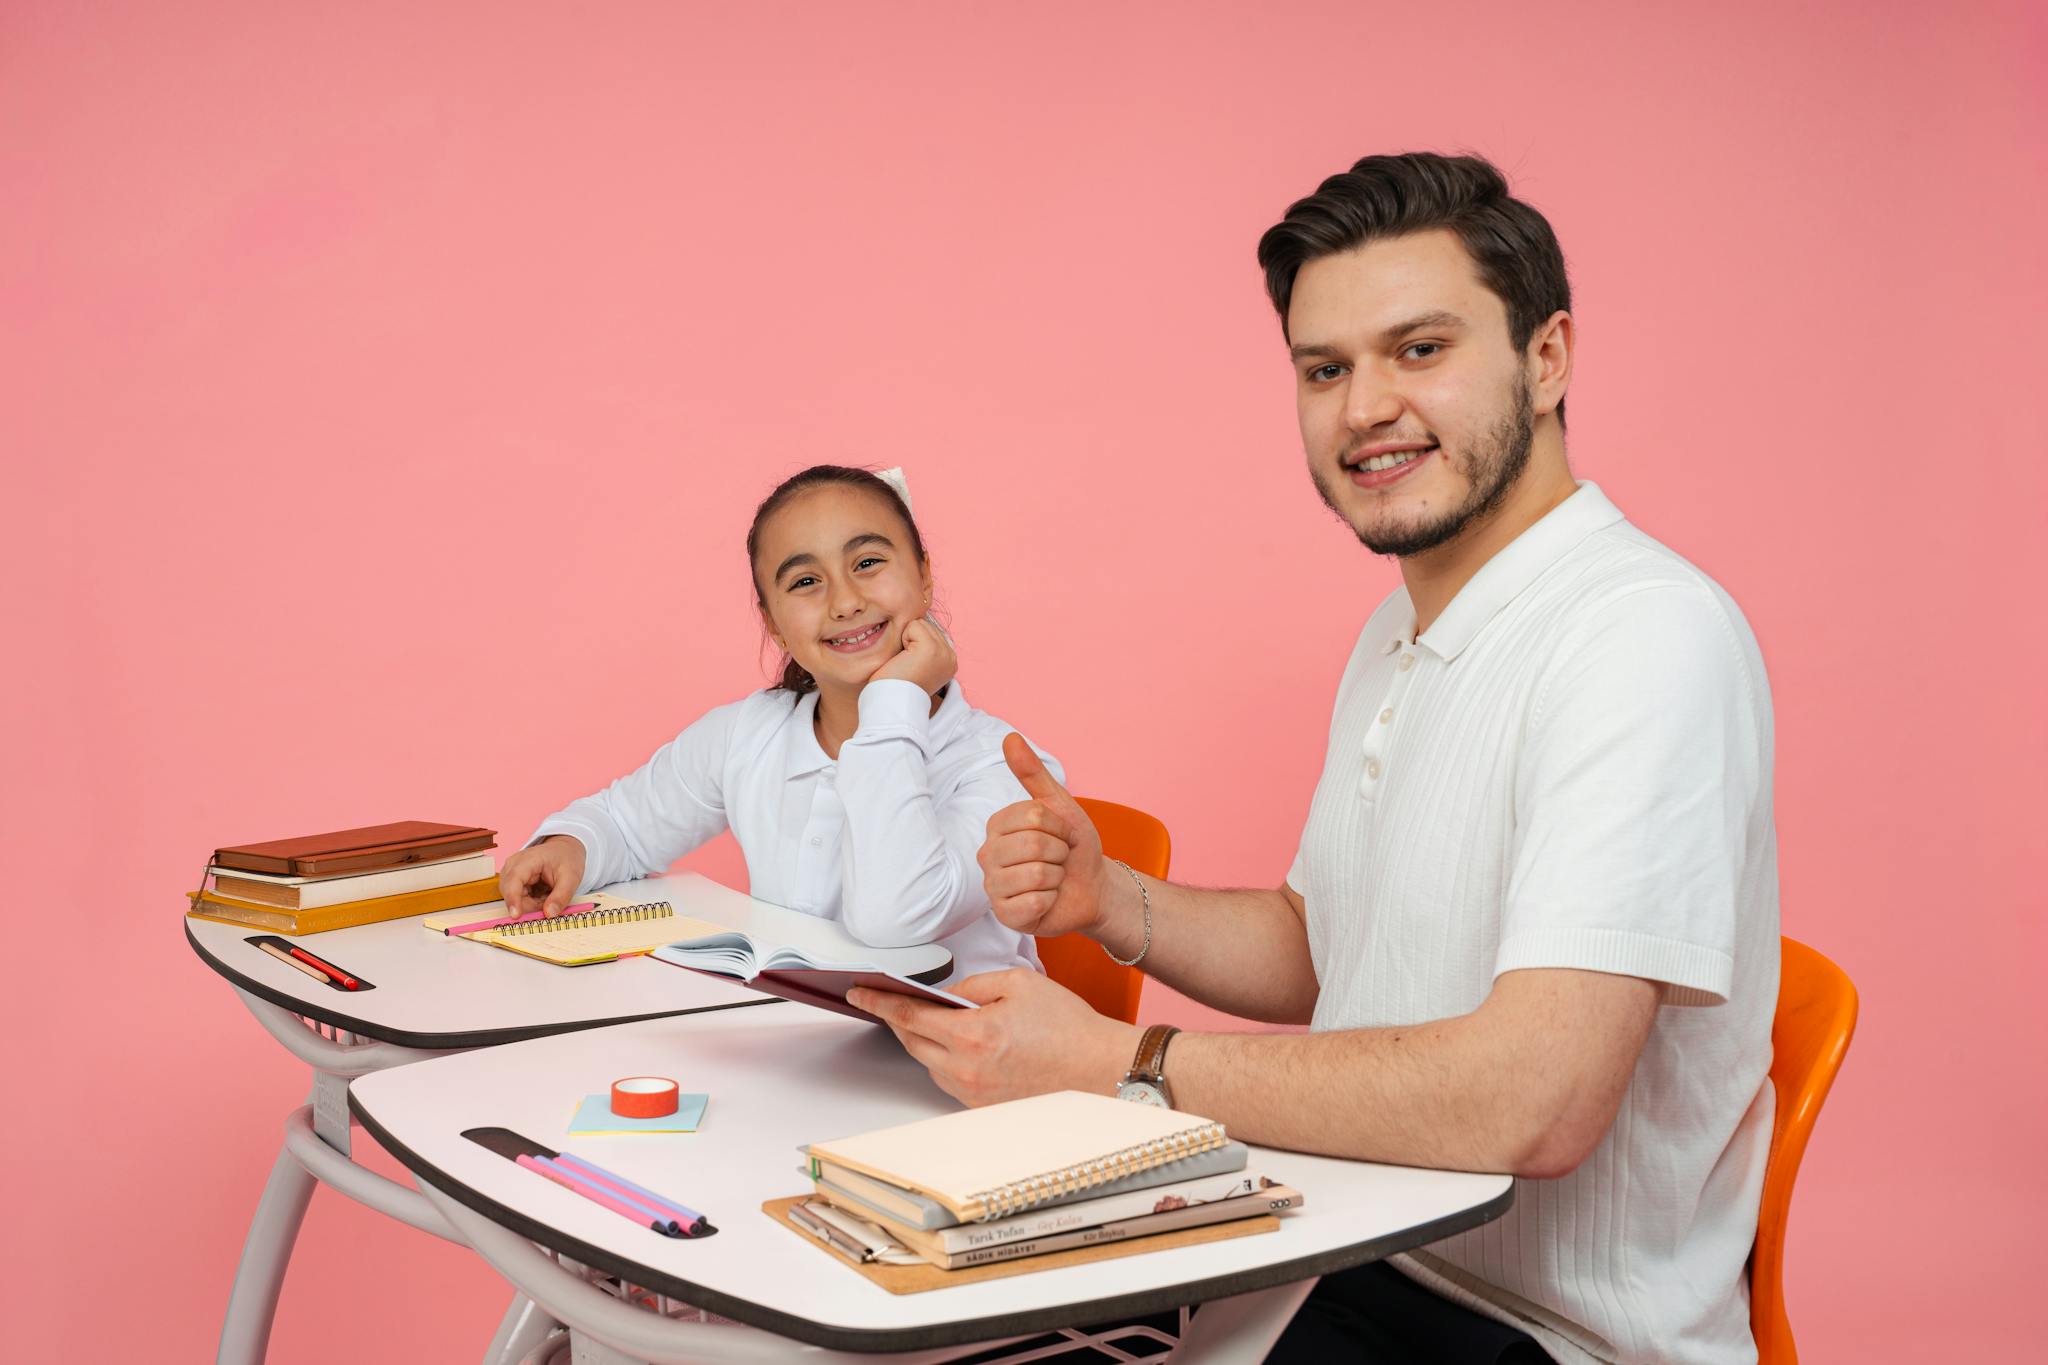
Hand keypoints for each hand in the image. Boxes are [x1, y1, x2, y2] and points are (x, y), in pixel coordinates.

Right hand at [496, 835, 585, 916]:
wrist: (565, 850)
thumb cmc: (567, 859)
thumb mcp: (571, 878)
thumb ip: (561, 897)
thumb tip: (550, 914)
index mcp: (528, 859)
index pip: (514, 879)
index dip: (513, 899)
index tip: (516, 915)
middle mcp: (513, 865)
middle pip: (512, 893)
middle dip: (531, 904)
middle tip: (551, 900)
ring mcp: (511, 874)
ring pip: (514, 899)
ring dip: (532, 904)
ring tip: (548, 894)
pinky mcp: (513, 882)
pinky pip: (518, 900)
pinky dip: (531, 902)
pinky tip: (543, 895)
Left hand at [848, 970, 1138, 1106]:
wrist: (1101, 1069)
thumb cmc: (1068, 1026)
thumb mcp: (1018, 983)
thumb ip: (972, 986)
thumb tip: (942, 995)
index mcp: (972, 1036)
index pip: (908, 1016)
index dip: (878, 1001)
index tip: (859, 992)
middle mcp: (967, 1071)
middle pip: (911, 1042)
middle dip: (898, 1019)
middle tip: (890, 1000)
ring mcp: (974, 1094)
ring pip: (928, 1063)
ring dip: (924, 1041)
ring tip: (933, 1020)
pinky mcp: (983, 1107)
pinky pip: (949, 1080)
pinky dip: (946, 1060)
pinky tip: (961, 1045)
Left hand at [872, 617, 956, 695]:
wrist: (891, 702)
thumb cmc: (895, 685)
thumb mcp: (916, 664)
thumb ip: (922, 645)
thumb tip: (917, 621)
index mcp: (949, 661)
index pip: (930, 632)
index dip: (913, 643)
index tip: (909, 666)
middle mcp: (951, 656)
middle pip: (926, 625)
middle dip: (911, 640)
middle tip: (906, 664)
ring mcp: (944, 652)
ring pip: (920, 623)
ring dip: (907, 639)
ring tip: (905, 662)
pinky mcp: (932, 648)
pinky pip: (913, 625)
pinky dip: (903, 639)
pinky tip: (903, 659)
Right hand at [978, 732, 1110, 937]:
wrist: (1092, 886)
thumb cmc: (1073, 847)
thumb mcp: (1060, 806)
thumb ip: (1033, 773)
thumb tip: (1010, 738)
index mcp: (998, 825)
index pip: (1033, 817)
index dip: (1059, 827)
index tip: (1061, 834)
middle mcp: (988, 854)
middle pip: (1034, 845)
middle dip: (1060, 852)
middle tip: (1059, 858)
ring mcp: (993, 886)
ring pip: (1035, 874)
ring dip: (1057, 877)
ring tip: (1053, 878)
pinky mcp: (1004, 915)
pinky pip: (1034, 902)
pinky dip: (1052, 900)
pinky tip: (1048, 899)